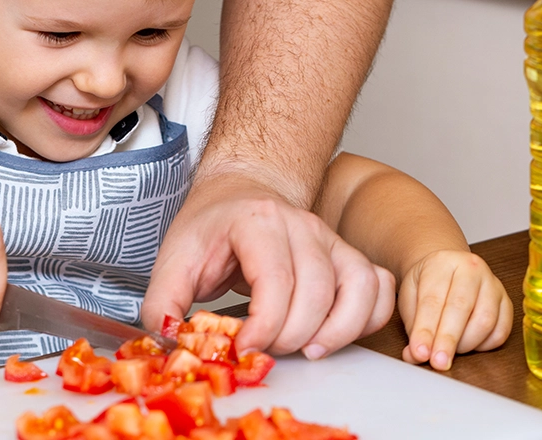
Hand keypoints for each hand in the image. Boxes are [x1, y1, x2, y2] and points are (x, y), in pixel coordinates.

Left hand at [142, 172, 395, 358]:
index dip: (263, 326)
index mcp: (257, 221)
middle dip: (291, 336)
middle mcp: (303, 226)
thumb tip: (169, 342)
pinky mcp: (349, 255)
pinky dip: (368, 317)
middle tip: (266, 350)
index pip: (276, 279)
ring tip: (308, 349)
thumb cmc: (211, 227)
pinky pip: (379, 287)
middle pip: (317, 291)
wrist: (240, 190)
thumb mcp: (173, 259)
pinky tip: (337, 332)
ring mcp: (331, 239)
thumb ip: (163, 304)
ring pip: (360, 287)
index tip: (243, 347)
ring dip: (339, 330)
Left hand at [397, 249, 511, 369]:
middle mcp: (471, 269)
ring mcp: (493, 284)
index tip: (420, 353)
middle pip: (461, 308)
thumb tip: (416, 355)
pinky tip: (469, 344)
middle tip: (438, 362)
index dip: (426, 330)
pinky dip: (484, 345)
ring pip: (485, 321)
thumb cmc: (427, 283)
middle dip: (448, 340)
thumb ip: (412, 326)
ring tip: (449, 350)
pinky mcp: (506, 302)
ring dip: (465, 344)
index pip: (433, 300)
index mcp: (442, 263)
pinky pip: (501, 331)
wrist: (447, 268)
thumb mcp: (410, 297)